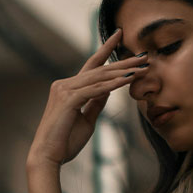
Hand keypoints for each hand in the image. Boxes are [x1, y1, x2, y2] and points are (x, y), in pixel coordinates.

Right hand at [28, 28, 149, 167]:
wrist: (48, 156)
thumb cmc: (66, 141)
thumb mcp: (87, 120)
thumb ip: (96, 103)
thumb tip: (109, 90)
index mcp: (69, 88)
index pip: (91, 65)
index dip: (106, 49)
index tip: (120, 35)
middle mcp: (65, 84)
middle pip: (99, 68)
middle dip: (123, 61)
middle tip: (144, 55)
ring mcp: (65, 90)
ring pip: (99, 77)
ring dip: (123, 72)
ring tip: (142, 68)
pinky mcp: (68, 100)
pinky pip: (95, 90)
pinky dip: (113, 85)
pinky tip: (128, 80)